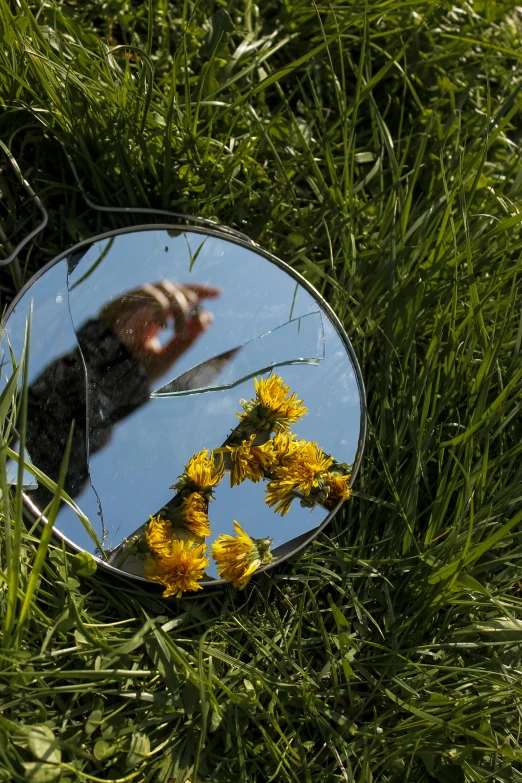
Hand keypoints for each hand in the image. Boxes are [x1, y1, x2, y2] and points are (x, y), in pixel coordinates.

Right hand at [98, 281, 220, 381]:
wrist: (104, 383)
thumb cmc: (132, 373)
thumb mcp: (167, 357)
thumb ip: (187, 339)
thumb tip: (208, 317)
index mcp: (155, 319)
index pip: (180, 297)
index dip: (199, 291)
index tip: (219, 294)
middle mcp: (144, 309)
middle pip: (173, 288)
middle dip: (191, 299)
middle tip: (197, 319)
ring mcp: (131, 305)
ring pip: (161, 287)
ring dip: (177, 303)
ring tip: (179, 328)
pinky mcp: (118, 304)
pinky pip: (144, 294)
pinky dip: (160, 307)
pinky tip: (166, 327)